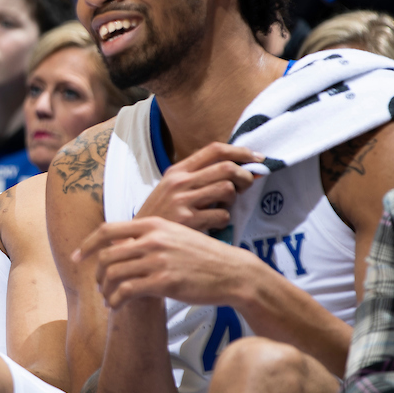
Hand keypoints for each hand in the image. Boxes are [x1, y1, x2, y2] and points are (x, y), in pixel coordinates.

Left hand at [73, 216, 258, 308]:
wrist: (233, 272)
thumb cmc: (203, 257)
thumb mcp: (175, 235)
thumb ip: (149, 236)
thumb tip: (122, 245)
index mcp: (153, 224)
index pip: (107, 230)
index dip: (87, 245)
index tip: (77, 257)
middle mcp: (153, 239)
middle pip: (106, 256)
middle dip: (97, 274)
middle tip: (100, 287)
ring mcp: (158, 260)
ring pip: (113, 275)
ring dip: (106, 290)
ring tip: (109, 299)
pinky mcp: (164, 282)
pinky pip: (127, 292)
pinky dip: (116, 301)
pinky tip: (118, 306)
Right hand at [135, 142, 261, 231]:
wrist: (136, 242)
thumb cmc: (161, 216)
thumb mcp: (170, 190)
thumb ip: (197, 178)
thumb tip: (237, 169)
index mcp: (177, 170)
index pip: (215, 150)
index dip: (240, 151)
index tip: (257, 158)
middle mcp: (179, 182)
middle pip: (226, 168)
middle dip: (244, 176)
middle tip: (246, 186)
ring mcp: (183, 201)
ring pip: (227, 189)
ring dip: (232, 200)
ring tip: (222, 208)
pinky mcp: (188, 221)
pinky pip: (222, 215)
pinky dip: (223, 221)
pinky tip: (212, 225)